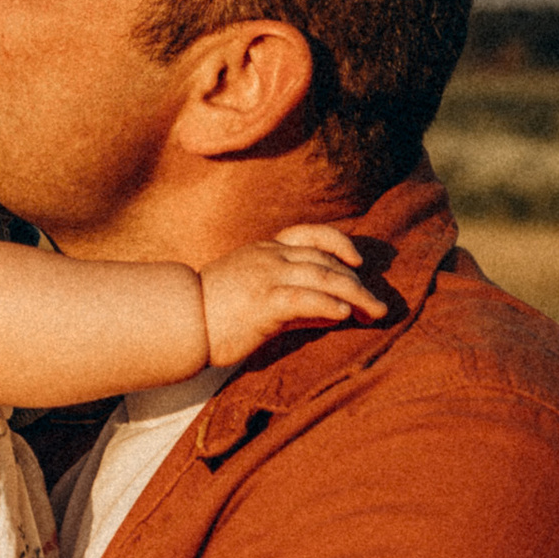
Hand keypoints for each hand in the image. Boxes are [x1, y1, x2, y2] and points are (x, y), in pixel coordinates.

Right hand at [199, 226, 385, 369]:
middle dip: (357, 283)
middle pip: (325, 262)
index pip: (311, 236)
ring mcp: (266, 277)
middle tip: (378, 306)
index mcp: (266, 250)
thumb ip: (296, 301)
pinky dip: (327, 305)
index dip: (340, 244)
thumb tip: (334, 312)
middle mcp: (269, 257)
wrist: (180, 321)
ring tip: (374, 313)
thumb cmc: (215, 313)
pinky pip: (303, 299)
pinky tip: (344, 316)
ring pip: (322, 278)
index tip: (359, 262)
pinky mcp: (262, 303)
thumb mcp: (257, 298)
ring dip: (354, 296)